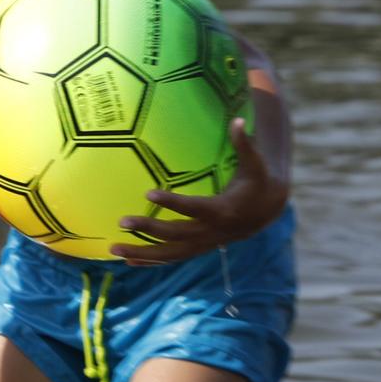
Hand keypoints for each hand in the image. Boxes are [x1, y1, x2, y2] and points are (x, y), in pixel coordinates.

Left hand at [111, 118, 286, 264]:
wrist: (266, 211)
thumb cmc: (256, 182)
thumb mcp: (254, 164)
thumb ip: (244, 144)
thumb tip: (237, 120)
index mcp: (223, 210)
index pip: (194, 208)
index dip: (172, 203)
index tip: (148, 193)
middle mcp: (211, 231)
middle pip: (176, 234)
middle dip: (148, 229)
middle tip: (122, 221)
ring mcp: (203, 244)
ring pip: (170, 253)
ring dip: (142, 253)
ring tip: (114, 249)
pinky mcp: (199, 248)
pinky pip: (172, 258)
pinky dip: (151, 261)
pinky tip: (128, 261)